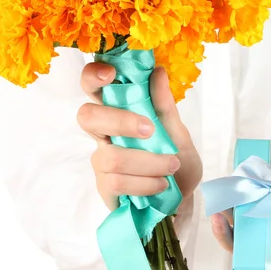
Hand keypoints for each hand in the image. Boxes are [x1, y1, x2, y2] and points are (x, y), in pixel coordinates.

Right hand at [78, 62, 202, 210]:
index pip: (92, 87)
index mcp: (118, 112)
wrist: (183, 198)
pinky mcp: (104, 187)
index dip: (92, 76)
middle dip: (120, 121)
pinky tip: (160, 184)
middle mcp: (104, 133)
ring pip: (112, 157)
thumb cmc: (177, 160)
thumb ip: (165, 106)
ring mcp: (101, 160)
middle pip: (87, 117)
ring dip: (149, 163)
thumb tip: (158, 71)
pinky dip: (145, 183)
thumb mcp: (178, 132)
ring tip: (171, 166)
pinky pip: (116, 182)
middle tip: (150, 130)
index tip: (110, 73)